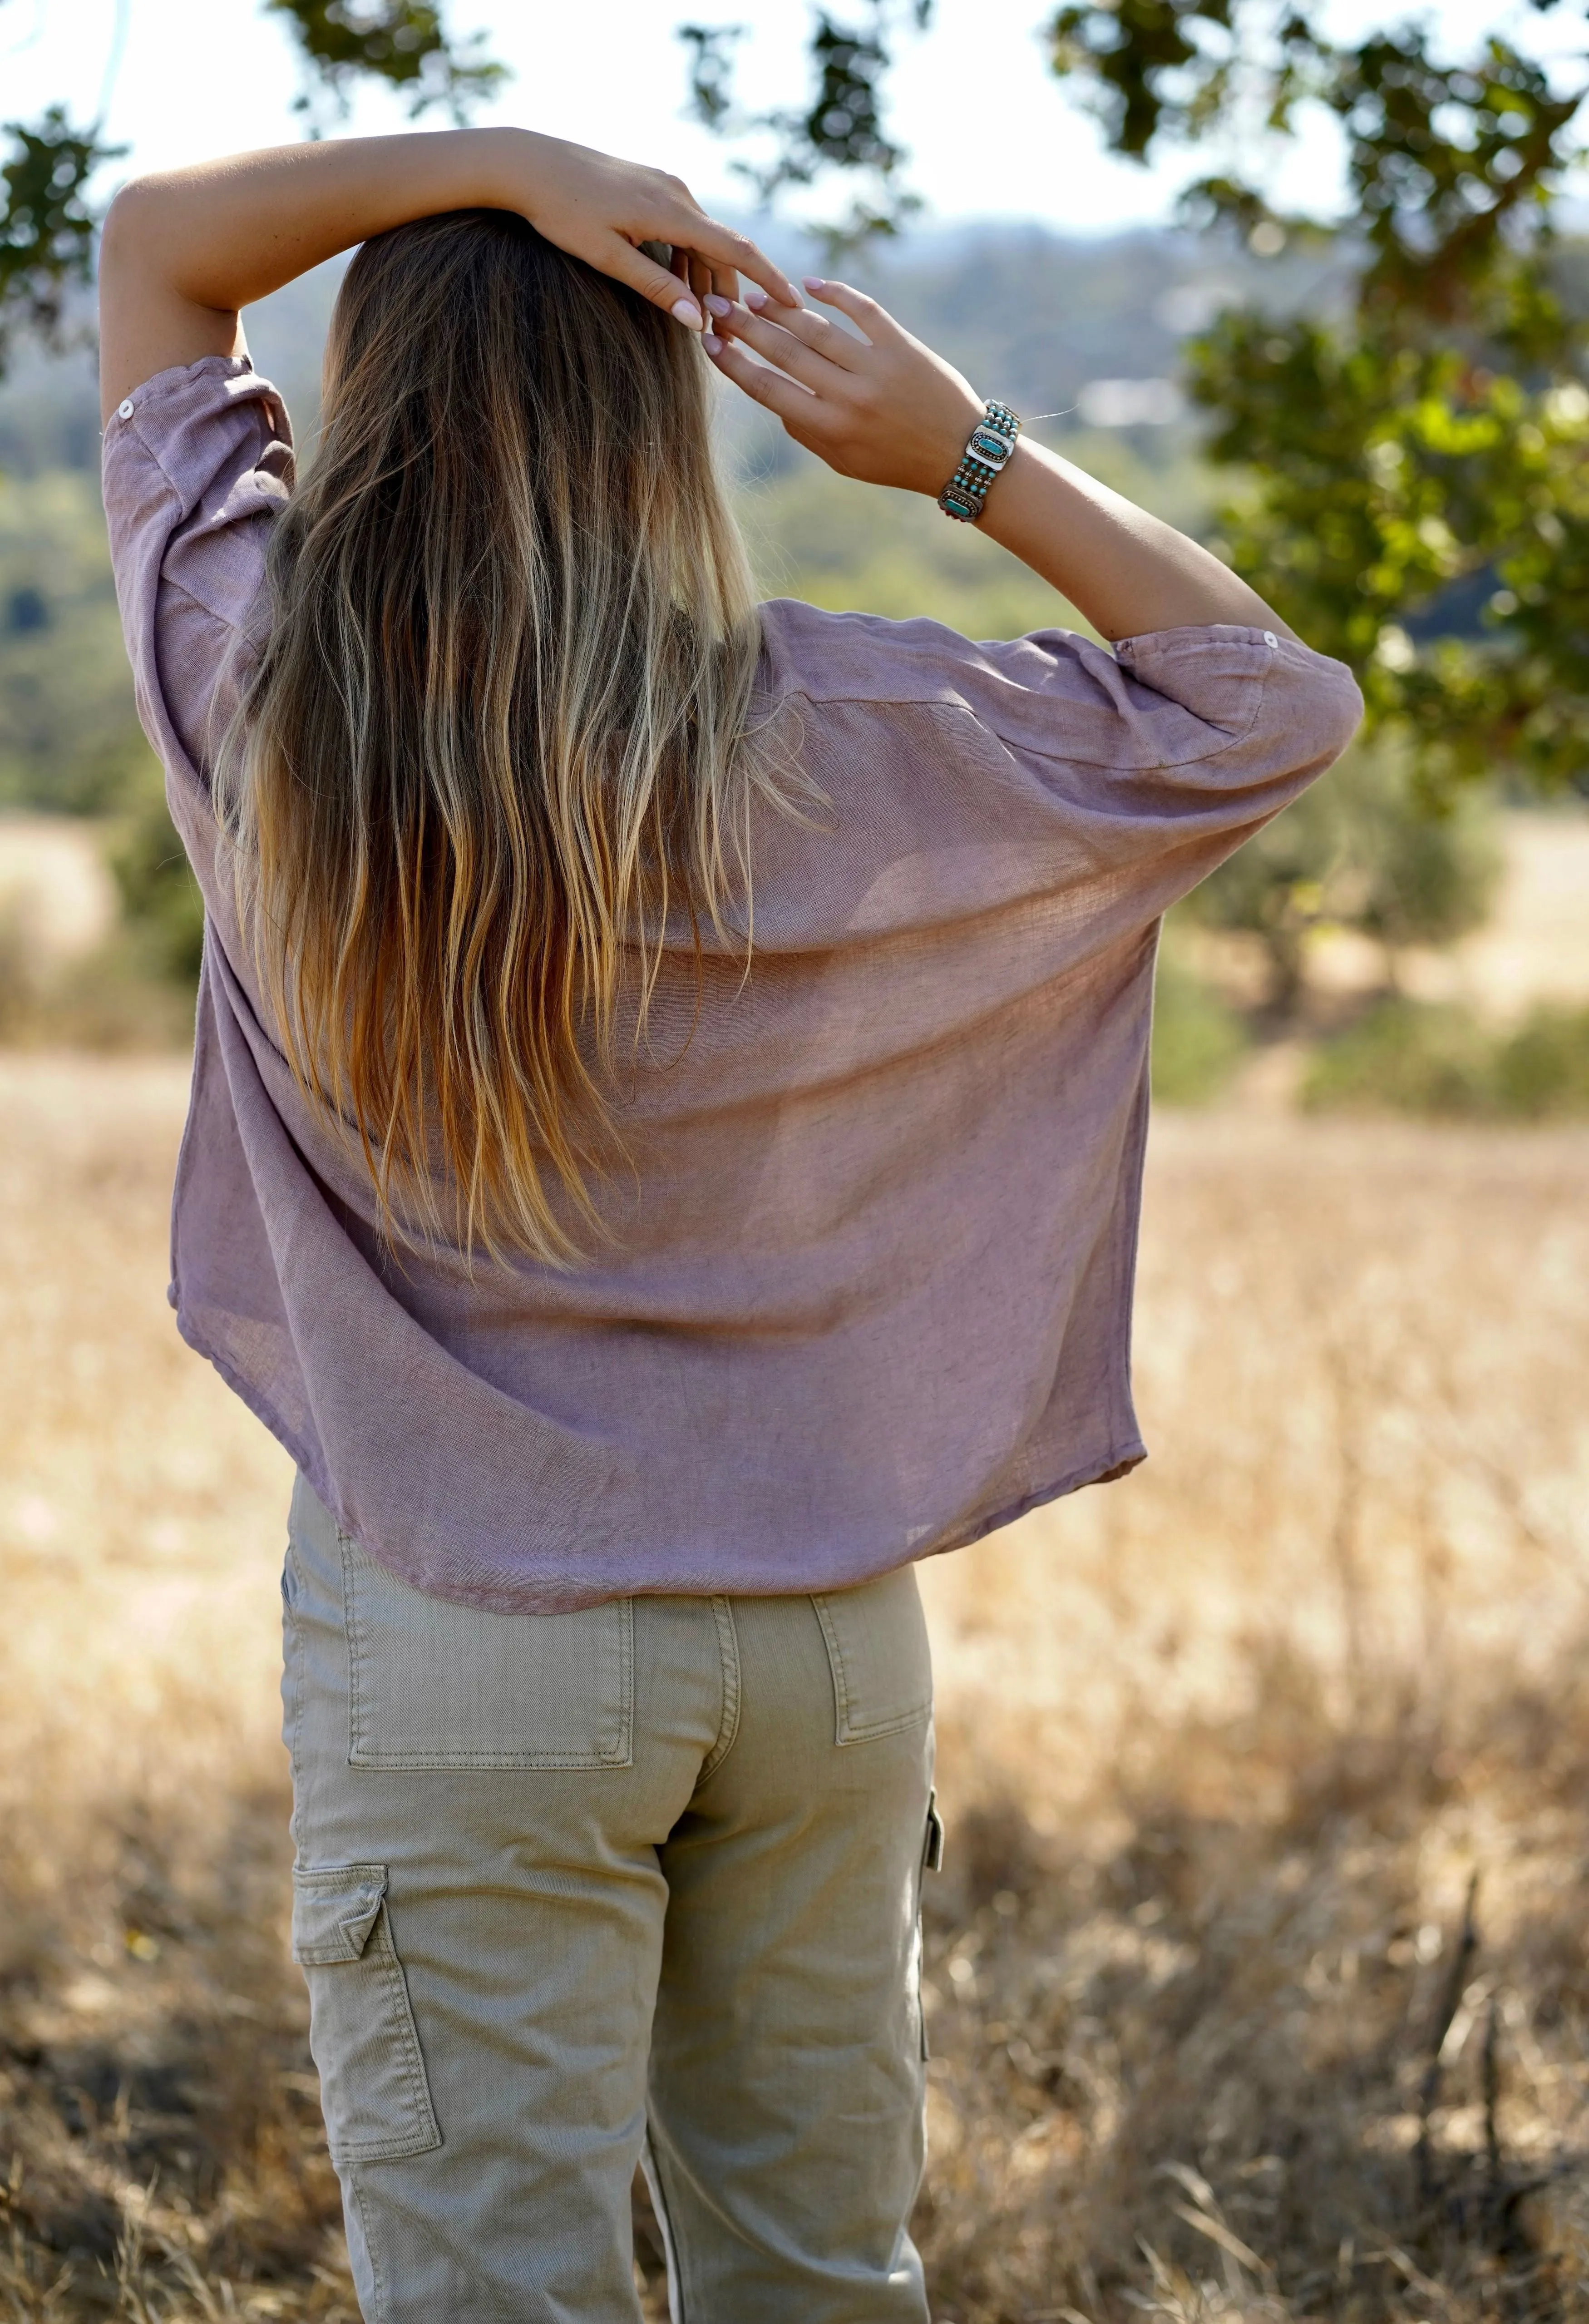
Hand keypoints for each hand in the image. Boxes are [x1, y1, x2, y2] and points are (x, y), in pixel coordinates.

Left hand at [512, 131, 797, 326]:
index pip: (737, 250)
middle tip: (727, 337)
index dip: (768, 280)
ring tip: (699, 320)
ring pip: (703, 239)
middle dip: (730, 293)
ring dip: (706, 279)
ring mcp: (665, 185)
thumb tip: (695, 321)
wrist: (528, 163)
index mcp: (671, 211)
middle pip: (722, 250)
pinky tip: (677, 284)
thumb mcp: (607, 258)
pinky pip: (684, 226)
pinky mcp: (651, 185)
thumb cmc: (560, 212)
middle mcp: (677, 192)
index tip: (793, 305)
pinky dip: (689, 258)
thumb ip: (654, 288)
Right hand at [703, 275, 983, 493]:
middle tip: (718, 306)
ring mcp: (877, 368)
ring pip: (817, 329)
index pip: (768, 390)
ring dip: (780, 310)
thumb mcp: (843, 461)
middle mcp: (849, 397)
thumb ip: (806, 431)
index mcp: (830, 428)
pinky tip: (810, 285)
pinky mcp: (902, 346)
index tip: (708, 343)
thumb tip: (772, 398)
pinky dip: (836, 293)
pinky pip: (863, 310)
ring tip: (754, 297)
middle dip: (746, 327)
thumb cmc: (895, 461)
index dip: (734, 364)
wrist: (958, 454)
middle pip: (785, 353)